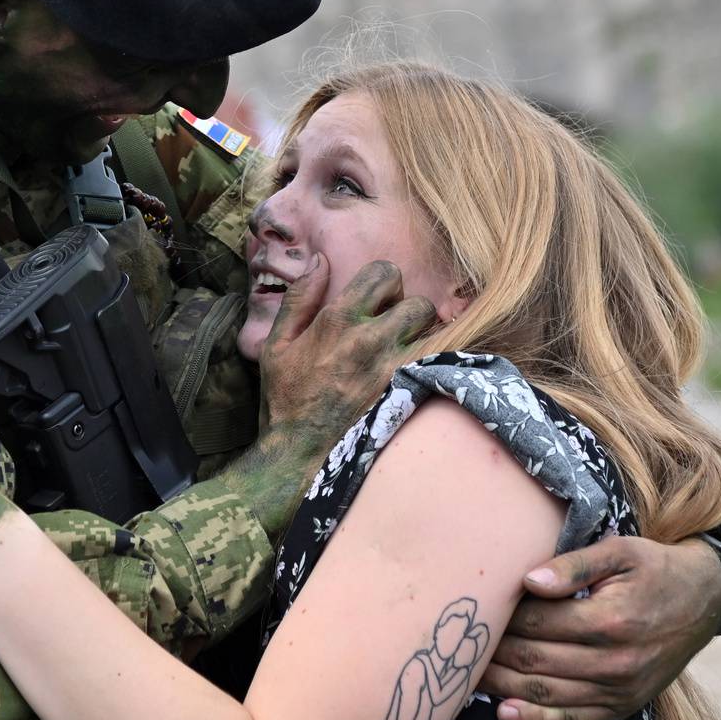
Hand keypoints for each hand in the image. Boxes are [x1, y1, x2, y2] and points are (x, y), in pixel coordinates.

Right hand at [222, 257, 437, 536]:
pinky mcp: (412, 399)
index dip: (385, 284)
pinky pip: (443, 369)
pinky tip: (429, 379)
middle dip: (410, 314)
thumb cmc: (286, 403)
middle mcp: (370, 341)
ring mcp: (396, 371)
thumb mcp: (277, 346)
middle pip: (418, 303)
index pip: (383, 273)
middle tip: (398, 334)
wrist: (297, 460)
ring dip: (428, 343)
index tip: (378, 303)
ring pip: (439, 335)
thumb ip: (299, 299)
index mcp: (337, 321)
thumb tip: (321, 260)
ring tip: (414, 358)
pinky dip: (441, 369)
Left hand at [480, 536, 720, 719]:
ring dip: (503, 686)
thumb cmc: (654, 567)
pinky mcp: (624, 706)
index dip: (503, 618)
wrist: (704, 599)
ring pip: (547, 692)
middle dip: (494, 652)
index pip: (538, 623)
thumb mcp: (619, 551)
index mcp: (611, 620)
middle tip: (459, 645)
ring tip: (467, 675)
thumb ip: (573, 565)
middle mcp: (616, 661)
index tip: (477, 610)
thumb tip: (527, 580)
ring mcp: (621, 689)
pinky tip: (505, 713)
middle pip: (536, 659)